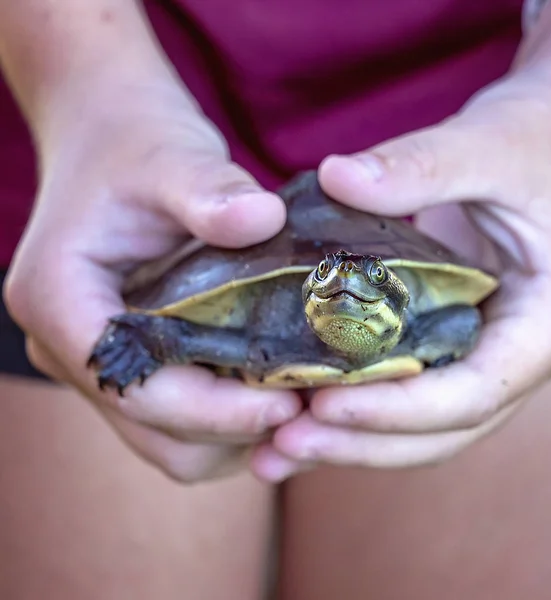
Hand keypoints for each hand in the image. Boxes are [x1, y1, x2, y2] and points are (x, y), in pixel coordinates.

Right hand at [3, 75, 301, 481]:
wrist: (111, 139)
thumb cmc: (133, 143)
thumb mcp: (168, 156)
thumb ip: (208, 188)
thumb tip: (263, 220)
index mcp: (60, 301)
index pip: (137, 387)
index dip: (215, 408)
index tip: (289, 399)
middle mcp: (70, 347)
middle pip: (155, 429)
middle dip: (233, 428)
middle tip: (307, 404)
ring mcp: (101, 361)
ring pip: (170, 438)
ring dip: (236, 431)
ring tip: (299, 398)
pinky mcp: (135, 360)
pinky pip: (182, 418)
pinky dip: (229, 415)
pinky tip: (276, 383)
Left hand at [250, 74, 550, 480]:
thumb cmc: (542, 145)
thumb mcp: (495, 145)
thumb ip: (423, 164)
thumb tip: (334, 175)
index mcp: (545, 322)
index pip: (475, 392)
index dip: (399, 409)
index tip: (324, 404)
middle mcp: (513, 354)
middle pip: (439, 428)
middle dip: (360, 443)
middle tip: (282, 445)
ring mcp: (479, 351)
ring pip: (418, 423)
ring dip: (349, 440)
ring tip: (274, 448)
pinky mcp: (446, 337)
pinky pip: (402, 386)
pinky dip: (353, 404)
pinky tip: (297, 404)